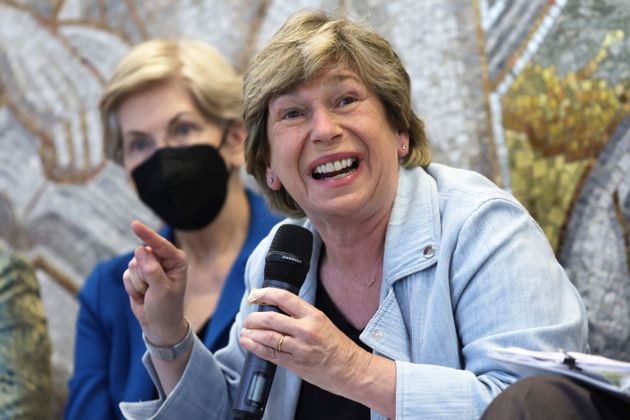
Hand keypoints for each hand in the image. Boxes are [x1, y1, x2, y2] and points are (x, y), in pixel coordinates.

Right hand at [123, 220, 187, 344]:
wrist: (158, 323)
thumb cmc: (166, 307)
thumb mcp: (162, 290)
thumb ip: (152, 270)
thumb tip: (140, 250)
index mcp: (176, 260)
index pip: (159, 244)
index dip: (146, 235)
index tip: (134, 225)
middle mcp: (163, 259)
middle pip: (142, 255)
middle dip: (143, 274)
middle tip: (152, 289)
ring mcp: (149, 266)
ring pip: (132, 265)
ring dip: (138, 283)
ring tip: (149, 293)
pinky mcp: (137, 274)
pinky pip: (126, 275)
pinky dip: (132, 287)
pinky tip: (142, 295)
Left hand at [239, 287, 372, 397]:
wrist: (353, 370)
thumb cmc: (339, 347)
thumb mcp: (323, 322)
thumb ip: (301, 316)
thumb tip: (276, 310)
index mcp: (314, 315)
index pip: (284, 298)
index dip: (265, 294)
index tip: (254, 295)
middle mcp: (306, 330)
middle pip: (271, 318)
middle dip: (253, 318)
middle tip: (247, 318)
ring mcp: (301, 348)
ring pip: (268, 337)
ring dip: (251, 333)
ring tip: (244, 332)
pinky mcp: (297, 364)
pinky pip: (271, 354)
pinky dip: (256, 348)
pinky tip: (248, 344)